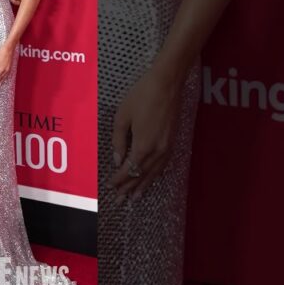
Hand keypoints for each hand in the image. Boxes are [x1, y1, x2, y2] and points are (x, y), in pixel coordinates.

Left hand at [0, 43, 15, 84]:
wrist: (8, 49)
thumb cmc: (1, 53)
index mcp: (1, 69)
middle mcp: (5, 70)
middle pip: (1, 79)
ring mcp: (8, 69)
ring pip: (4, 77)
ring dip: (1, 82)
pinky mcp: (10, 67)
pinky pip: (7, 75)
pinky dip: (4, 78)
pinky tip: (3, 79)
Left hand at [108, 66, 182, 202]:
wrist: (167, 84)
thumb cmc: (141, 96)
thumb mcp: (122, 117)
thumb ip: (119, 141)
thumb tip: (117, 160)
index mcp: (143, 146)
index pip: (128, 169)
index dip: (119, 180)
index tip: (111, 188)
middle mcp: (156, 151)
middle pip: (141, 175)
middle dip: (129, 188)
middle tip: (120, 201)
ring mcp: (167, 148)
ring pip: (153, 173)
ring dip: (143, 186)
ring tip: (135, 198)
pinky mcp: (172, 142)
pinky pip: (162, 166)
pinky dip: (154, 176)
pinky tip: (150, 179)